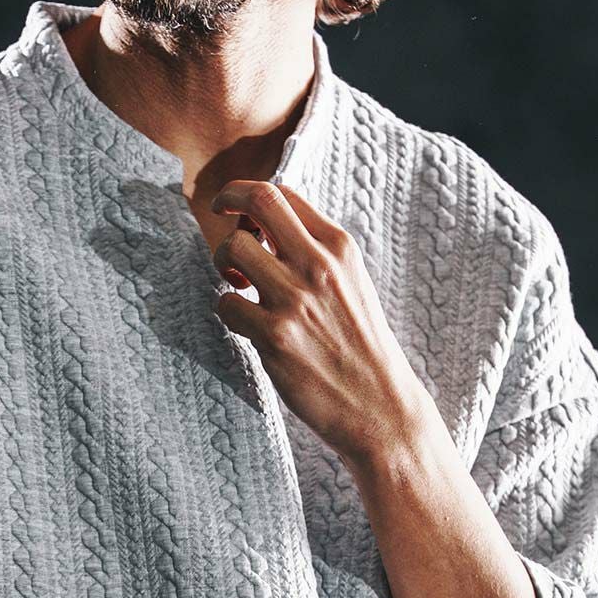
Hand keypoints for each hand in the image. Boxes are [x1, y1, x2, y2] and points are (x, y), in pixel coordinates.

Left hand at [208, 180, 429, 464]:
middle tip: (218, 218)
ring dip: (223, 263)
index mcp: (339, 247)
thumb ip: (315, 253)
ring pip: (232, 248)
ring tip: (239, 284)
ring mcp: (295, 300)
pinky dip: (228, 311)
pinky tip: (246, 324)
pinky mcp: (275, 336)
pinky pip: (226, 304)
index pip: (283, 192)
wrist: (379, 405)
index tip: (236, 209)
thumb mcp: (351, 283)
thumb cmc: (359, 345)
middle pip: (257, 200)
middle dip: (226, 200)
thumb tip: (265, 228)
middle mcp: (318, 265)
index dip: (248, 194)